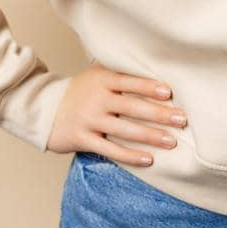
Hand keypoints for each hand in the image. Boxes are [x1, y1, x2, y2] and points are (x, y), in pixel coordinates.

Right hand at [45, 64, 188, 164]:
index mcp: (102, 79)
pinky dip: (130, 156)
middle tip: (182, 120)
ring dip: (150, 136)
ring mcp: (89, 120)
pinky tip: (149, 159)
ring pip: (124, 130)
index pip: (129, 81)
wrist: (45, 109)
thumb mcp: (97, 75)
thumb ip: (121, 73)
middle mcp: (96, 99)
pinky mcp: (82, 139)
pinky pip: (110, 150)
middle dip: (159, 114)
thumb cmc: (82, 91)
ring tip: (172, 141)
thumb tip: (158, 68)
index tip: (169, 92)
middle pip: (131, 107)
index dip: (148, 86)